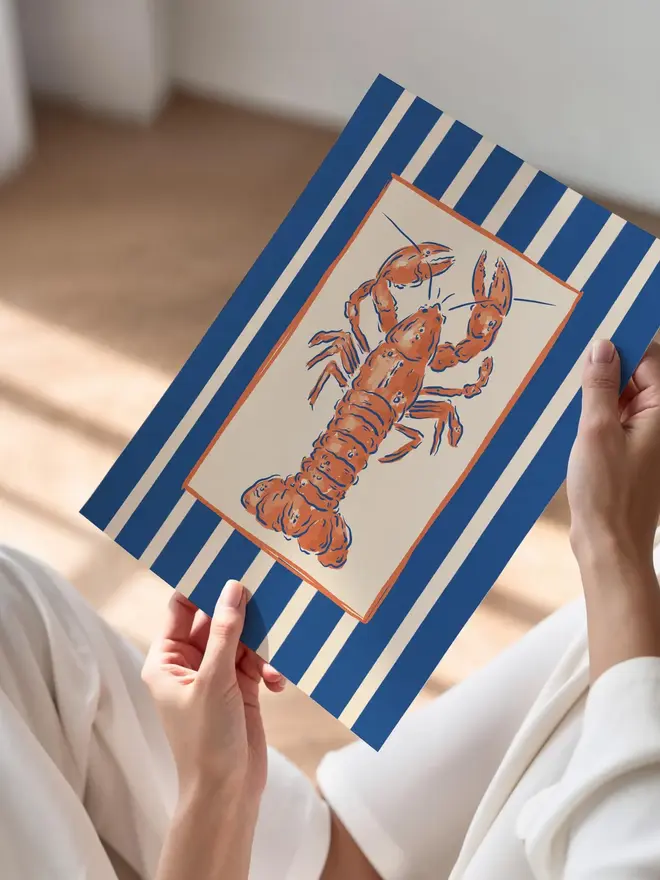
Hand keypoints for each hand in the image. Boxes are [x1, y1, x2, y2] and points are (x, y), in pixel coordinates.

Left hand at [142, 580, 284, 802]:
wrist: (226, 793)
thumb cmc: (206, 740)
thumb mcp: (214, 681)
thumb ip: (226, 632)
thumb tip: (233, 587)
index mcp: (167, 659)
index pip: (182, 608)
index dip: (202, 585)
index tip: (228, 560)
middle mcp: (190, 662)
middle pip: (218, 620)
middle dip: (243, 614)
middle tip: (269, 595)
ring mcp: (216, 675)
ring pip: (243, 639)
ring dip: (262, 647)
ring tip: (274, 664)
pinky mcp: (241, 688)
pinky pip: (258, 662)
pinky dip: (270, 668)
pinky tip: (278, 682)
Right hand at [567, 339, 659, 569]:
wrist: (610, 544)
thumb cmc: (607, 493)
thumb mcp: (596, 429)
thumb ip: (600, 384)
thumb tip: (602, 346)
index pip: (648, 359)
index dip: (619, 346)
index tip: (589, 339)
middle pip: (638, 377)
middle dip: (606, 372)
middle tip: (573, 372)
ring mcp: (650, 439)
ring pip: (625, 399)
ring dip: (599, 397)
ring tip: (574, 406)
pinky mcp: (635, 454)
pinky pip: (618, 421)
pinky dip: (599, 418)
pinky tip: (576, 426)